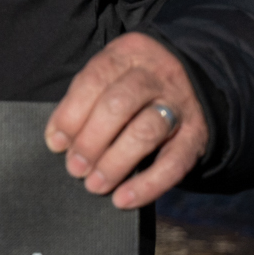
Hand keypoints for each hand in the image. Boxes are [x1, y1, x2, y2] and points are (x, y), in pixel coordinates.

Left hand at [44, 32, 209, 207]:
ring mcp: (180, 104)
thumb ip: (84, 101)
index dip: (70, 114)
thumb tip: (58, 140)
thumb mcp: (111, 77)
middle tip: (75, 168)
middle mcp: (157, 75)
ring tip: (94, 184)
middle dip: (91, 141)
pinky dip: (147, 185)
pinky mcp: (197, 135)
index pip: (94, 80)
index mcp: (128, 54)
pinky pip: (174, 163)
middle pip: (118, 106)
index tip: (56, 143)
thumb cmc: (133, 86)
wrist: (195, 83)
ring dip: (114, 162)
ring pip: (145, 132)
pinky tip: (123, 200)